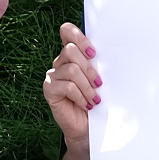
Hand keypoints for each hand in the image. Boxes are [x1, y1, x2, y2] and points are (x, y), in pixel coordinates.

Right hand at [42, 23, 101, 147]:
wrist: (88, 127)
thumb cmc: (96, 101)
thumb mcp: (99, 80)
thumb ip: (98, 65)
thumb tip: (108, 54)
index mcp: (72, 55)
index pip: (67, 31)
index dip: (79, 37)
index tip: (93, 53)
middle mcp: (60, 62)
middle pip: (70, 50)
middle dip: (89, 68)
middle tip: (100, 83)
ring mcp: (53, 76)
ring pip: (71, 69)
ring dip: (87, 86)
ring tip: (95, 99)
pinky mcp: (49, 90)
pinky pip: (67, 86)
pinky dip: (81, 96)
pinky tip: (87, 105)